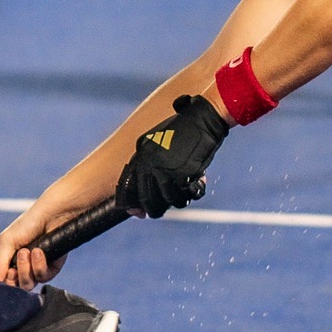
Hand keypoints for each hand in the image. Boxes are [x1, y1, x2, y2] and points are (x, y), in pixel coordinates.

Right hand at [0, 198, 80, 288]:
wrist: (50, 216)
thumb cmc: (27, 224)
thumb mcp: (5, 241)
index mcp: (8, 261)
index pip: (2, 280)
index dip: (2, 282)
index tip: (6, 271)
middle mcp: (22, 268)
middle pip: (15, 287)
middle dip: (14, 276)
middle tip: (15, 264)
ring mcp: (36, 270)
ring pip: (28, 284)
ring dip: (26, 268)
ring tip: (27, 251)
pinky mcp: (52, 269)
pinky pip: (44, 278)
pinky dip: (39, 265)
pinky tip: (39, 251)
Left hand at [115, 94, 228, 218]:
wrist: (204, 119)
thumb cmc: (186, 130)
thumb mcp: (160, 143)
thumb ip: (152, 164)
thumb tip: (148, 192)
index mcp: (140, 153)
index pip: (127, 184)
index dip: (130, 203)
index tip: (137, 213)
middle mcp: (148, 162)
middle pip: (146, 198)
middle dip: (154, 209)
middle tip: (161, 211)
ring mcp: (163, 169)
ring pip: (166, 201)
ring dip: (178, 201)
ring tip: (186, 192)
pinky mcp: (180, 174)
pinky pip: (183, 197)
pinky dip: (191, 195)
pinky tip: (197, 186)